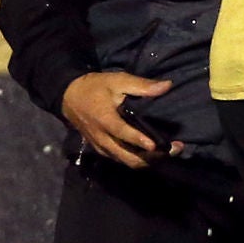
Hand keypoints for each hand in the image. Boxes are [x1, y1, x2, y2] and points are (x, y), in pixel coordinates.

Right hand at [60, 70, 174, 166]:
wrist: (69, 97)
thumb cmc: (95, 87)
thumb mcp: (117, 80)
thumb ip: (142, 85)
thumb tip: (167, 86)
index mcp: (105, 120)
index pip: (122, 133)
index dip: (138, 140)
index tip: (155, 145)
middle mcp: (102, 138)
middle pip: (127, 156)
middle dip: (152, 157)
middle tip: (174, 150)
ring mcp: (101, 146)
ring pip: (125, 161)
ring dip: (147, 161)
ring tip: (168, 154)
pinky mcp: (101, 150)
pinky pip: (120, 160)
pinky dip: (136, 160)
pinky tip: (152, 155)